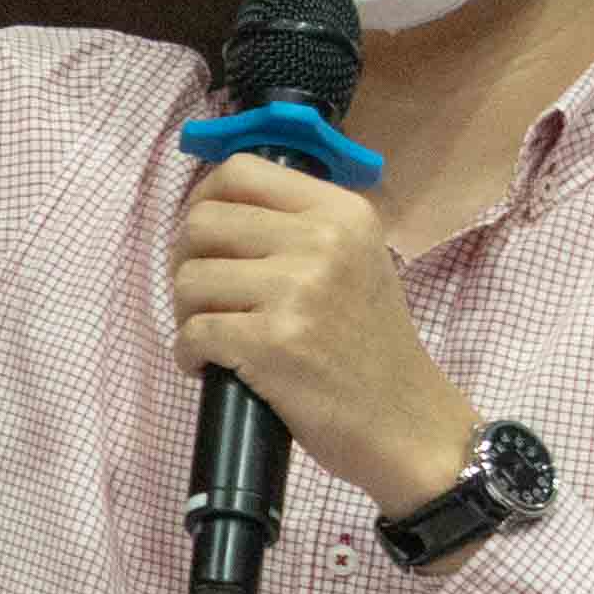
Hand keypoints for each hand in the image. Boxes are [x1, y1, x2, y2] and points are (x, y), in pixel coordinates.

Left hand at [170, 161, 479, 515]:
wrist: (406, 422)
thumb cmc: (370, 345)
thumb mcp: (355, 260)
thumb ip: (296, 226)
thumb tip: (209, 207)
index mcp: (341, 212)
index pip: (240, 170)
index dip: (203, 201)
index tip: (204, 239)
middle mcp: (321, 241)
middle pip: (201, 222)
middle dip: (186, 262)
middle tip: (205, 299)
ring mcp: (297, 291)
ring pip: (189, 279)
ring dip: (186, 313)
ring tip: (214, 336)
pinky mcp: (273, 343)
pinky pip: (192, 333)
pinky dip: (189, 354)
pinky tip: (212, 367)